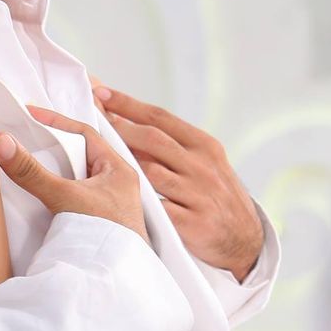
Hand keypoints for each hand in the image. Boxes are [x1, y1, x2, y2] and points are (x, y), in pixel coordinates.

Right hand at [0, 106, 147, 240]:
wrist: (117, 281)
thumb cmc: (104, 237)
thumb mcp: (64, 197)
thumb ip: (32, 172)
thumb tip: (2, 142)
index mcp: (119, 171)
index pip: (87, 134)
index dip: (58, 123)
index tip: (32, 116)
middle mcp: (118, 186)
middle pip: (83, 155)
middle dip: (57, 147)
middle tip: (29, 139)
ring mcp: (110, 207)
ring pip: (81, 178)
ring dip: (59, 172)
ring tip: (34, 165)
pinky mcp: (100, 225)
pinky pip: (78, 198)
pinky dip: (61, 193)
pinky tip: (47, 197)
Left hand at [92, 84, 263, 279]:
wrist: (243, 240)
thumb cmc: (212, 196)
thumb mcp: (203, 165)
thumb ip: (171, 147)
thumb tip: (125, 123)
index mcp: (204, 146)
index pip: (160, 117)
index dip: (127, 104)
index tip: (100, 91)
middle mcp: (202, 166)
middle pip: (152, 139)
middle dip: (116, 125)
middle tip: (87, 114)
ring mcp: (198, 195)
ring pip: (151, 173)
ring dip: (120, 162)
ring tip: (91, 153)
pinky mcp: (192, 224)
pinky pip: (157, 209)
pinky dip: (136, 202)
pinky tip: (112, 196)